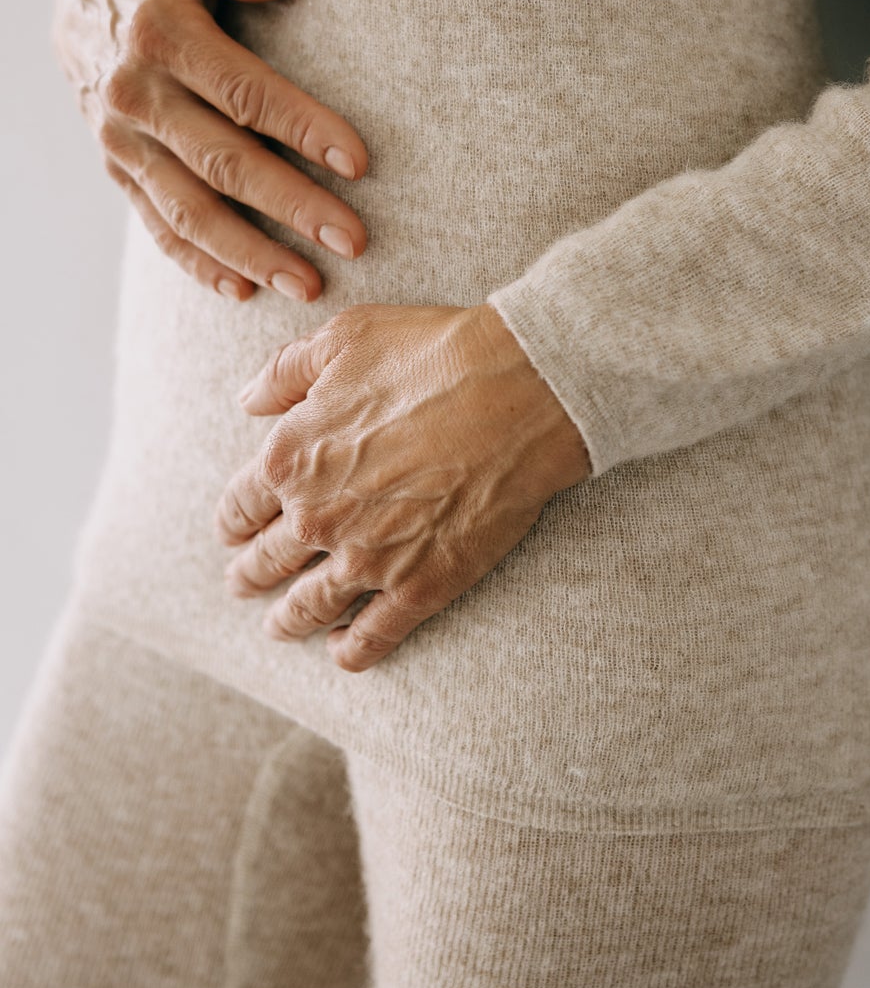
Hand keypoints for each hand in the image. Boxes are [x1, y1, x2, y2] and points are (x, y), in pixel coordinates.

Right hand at [52, 0, 368, 301]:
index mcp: (160, 35)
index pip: (242, 91)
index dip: (302, 127)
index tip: (359, 162)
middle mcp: (135, 96)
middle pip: (222, 162)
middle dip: (291, 206)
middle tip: (353, 239)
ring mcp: (122, 141)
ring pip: (189, 209)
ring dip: (251, 252)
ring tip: (309, 283)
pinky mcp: (118, 170)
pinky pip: (158, 225)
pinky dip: (199, 263)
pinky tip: (245, 289)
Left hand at [215, 301, 592, 670]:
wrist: (518, 391)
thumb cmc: (434, 353)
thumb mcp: (346, 337)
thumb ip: (285, 370)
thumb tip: (248, 400)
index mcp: (291, 457)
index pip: (239, 507)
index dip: (234, 521)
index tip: (235, 530)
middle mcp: (316, 517)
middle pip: (265, 563)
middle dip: (249, 574)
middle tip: (245, 582)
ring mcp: (367, 560)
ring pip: (305, 609)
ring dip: (286, 620)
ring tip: (280, 625)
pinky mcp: (419, 587)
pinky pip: (369, 639)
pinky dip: (348, 650)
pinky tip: (342, 649)